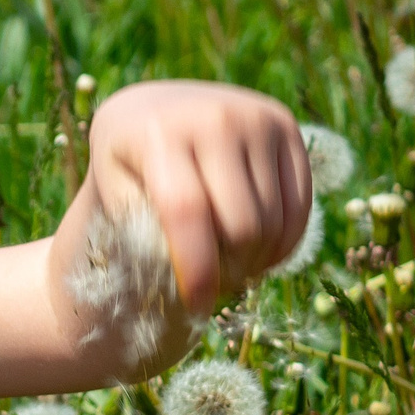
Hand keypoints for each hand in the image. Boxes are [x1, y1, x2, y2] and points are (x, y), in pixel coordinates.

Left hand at [83, 80, 311, 315]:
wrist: (153, 109)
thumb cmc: (128, 166)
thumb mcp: (115, 196)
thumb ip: (144, 235)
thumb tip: (190, 280)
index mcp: (158, 133)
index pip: (187, 211)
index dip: (197, 267)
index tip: (197, 305)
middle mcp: (214, 117)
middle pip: (242, 223)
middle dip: (231, 269)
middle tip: (213, 285)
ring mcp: (256, 117)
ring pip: (274, 220)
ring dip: (256, 259)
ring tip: (230, 267)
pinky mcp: (286, 125)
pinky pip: (299, 204)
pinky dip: (283, 242)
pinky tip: (258, 253)